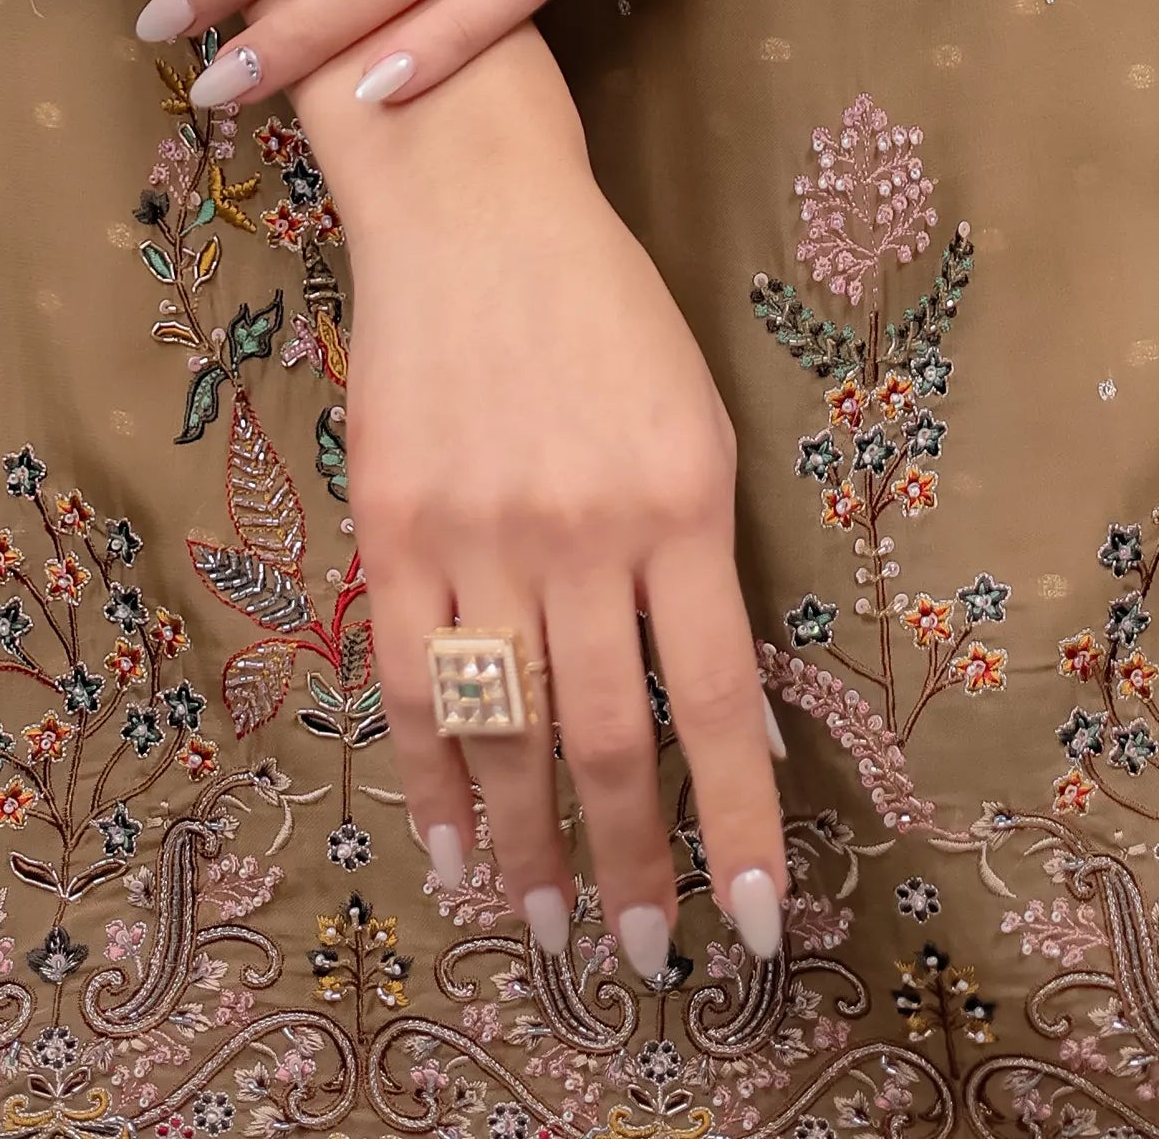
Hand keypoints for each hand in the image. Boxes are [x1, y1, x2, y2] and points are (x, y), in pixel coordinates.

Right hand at [328, 52, 789, 977]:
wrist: (474, 203)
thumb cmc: (606, 309)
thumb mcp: (694, 420)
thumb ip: (702, 565)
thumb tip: (724, 728)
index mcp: (685, 499)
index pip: (722, 702)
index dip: (742, 829)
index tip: (761, 925)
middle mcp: (586, 528)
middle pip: (614, 742)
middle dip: (634, 868)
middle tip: (643, 955)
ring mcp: (482, 532)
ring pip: (513, 735)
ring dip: (534, 852)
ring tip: (550, 932)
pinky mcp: (396, 527)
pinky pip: (415, 688)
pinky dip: (434, 786)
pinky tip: (454, 854)